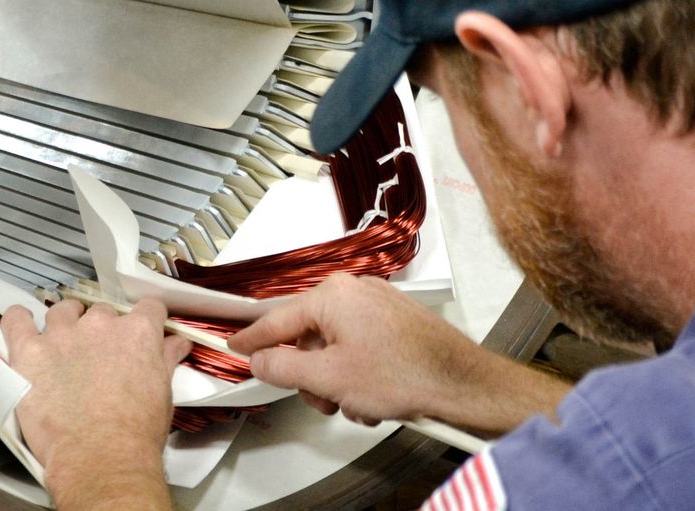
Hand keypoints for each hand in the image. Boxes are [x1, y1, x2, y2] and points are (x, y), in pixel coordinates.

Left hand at [2, 298, 190, 496]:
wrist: (100, 458)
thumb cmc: (135, 432)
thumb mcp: (163, 393)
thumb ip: (166, 359)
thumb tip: (176, 343)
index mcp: (138, 332)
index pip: (147, 308)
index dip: (145, 320)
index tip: (140, 332)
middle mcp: (100, 325)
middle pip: (101, 312)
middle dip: (102, 331)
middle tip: (98, 358)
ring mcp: (61, 335)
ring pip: (62, 311)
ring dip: (65, 324)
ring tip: (62, 348)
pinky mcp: (29, 352)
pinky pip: (16, 320)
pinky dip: (19, 321)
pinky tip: (23, 328)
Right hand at [228, 274, 487, 425]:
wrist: (460, 382)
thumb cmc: (405, 373)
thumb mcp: (328, 378)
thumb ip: (283, 366)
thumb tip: (260, 359)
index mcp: (332, 296)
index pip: (276, 319)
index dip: (252, 340)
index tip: (234, 345)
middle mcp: (354, 291)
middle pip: (307, 336)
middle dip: (312, 375)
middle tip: (325, 398)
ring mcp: (376, 304)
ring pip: (333, 347)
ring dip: (337, 381)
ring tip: (358, 402)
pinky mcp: (393, 321)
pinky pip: (358, 347)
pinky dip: (358, 374)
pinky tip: (375, 397)